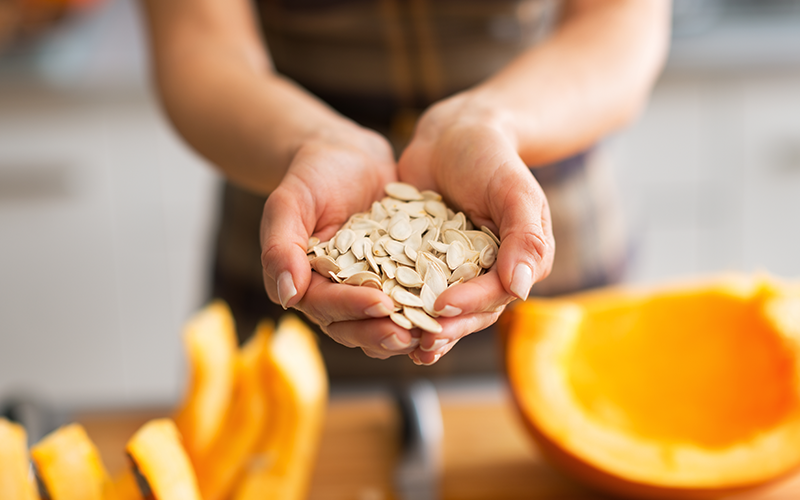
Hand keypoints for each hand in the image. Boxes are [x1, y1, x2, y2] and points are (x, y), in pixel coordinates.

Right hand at [260, 125, 419, 358]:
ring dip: (407, 331)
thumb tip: (286, 297)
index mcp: (306, 283)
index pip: (326, 306)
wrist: (349, 156)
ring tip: (432, 334)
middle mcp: (336, 293)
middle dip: (381, 333)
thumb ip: (281, 247)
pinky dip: (427, 309)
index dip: (352, 308)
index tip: (380, 304)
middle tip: (410, 336)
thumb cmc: (312, 175)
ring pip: (384, 322)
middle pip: (355, 325)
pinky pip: (411, 300)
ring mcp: (369, 288)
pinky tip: (450, 309)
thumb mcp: (289, 203)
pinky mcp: (398, 278)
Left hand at [398, 93, 555, 364]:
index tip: (443, 306)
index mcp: (515, 264)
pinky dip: (395, 304)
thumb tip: (522, 289)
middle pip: (466, 312)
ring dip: (419, 328)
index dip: (470, 305)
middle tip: (420, 344)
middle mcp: (485, 274)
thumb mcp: (514, 190)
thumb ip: (525, 237)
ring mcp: (450, 272)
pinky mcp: (418, 263)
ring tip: (397, 343)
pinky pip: (409, 288)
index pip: (494, 295)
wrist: (451, 136)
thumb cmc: (490, 157)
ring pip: (437, 309)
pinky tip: (374, 315)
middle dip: (444, 328)